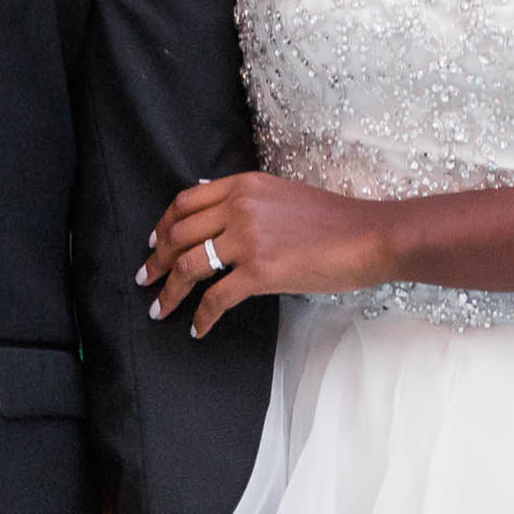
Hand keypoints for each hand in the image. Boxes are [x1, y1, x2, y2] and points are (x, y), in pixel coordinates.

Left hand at [139, 172, 397, 333]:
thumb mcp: (281, 194)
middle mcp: (239, 207)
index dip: (162, 225)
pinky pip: (216, 298)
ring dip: (168, 291)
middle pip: (178, 234)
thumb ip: (246, 199)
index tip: (153, 244)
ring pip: (189, 266)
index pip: (185, 202)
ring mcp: (248, 240)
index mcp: (243, 185)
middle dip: (156, 261)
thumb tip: (213, 205)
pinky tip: (197, 328)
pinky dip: (201, 316)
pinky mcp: (260, 272)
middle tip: (145, 279)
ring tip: (159, 307)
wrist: (368, 236)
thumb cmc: (333, 220)